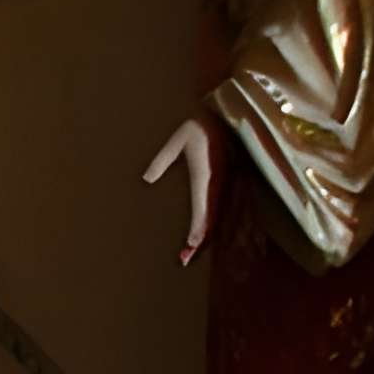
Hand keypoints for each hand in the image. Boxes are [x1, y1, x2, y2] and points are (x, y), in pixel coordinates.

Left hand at [144, 117, 219, 263]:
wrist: (226, 114)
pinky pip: (221, 207)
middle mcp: (218, 183)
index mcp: (206, 174)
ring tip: (191, 254)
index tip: (192, 242)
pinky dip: (212, 224)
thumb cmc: (199, 125)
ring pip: (217, 215)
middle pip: (211, 217)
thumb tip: (147, 179)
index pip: (203, 205)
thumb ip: (163, 159)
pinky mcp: (225, 183)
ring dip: (206, 235)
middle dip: (200, 239)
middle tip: (185, 260)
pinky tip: (205, 237)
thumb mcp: (178, 139)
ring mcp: (224, 184)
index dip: (199, 225)